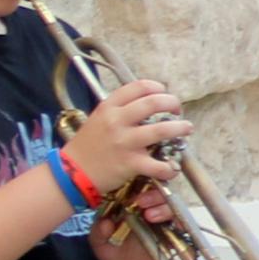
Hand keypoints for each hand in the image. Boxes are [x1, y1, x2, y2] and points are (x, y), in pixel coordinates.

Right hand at [64, 80, 187, 200]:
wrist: (71, 172)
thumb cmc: (88, 146)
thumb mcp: (98, 119)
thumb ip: (119, 110)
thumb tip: (147, 103)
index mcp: (108, 107)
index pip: (138, 87)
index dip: (157, 87)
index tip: (164, 93)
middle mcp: (116, 121)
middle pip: (153, 103)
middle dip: (172, 103)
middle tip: (178, 109)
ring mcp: (124, 142)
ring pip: (161, 130)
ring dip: (180, 128)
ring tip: (187, 128)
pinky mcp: (130, 163)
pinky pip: (158, 165)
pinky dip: (170, 168)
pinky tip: (172, 168)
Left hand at [85, 185, 176, 259]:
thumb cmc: (114, 255)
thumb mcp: (99, 243)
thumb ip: (98, 232)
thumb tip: (105, 223)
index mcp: (131, 205)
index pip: (140, 187)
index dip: (139, 184)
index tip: (130, 191)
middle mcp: (149, 209)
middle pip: (160, 192)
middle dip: (153, 194)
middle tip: (140, 202)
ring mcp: (163, 221)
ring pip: (172, 205)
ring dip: (163, 207)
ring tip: (150, 216)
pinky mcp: (174, 234)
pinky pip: (183, 224)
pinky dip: (180, 222)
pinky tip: (171, 225)